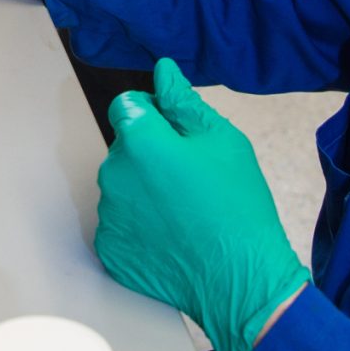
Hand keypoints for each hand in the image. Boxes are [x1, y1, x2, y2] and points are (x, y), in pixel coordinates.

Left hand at [95, 59, 311, 350]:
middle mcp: (113, 174)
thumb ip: (183, 103)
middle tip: (191, 179)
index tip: (177, 135)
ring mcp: (108, 214)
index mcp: (140, 140)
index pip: (126, 106)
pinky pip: (120, 224)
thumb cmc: (238, 205)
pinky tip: (172, 236)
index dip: (152, 114)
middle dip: (150, 154)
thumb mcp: (222, 141)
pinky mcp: (109, 248)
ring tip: (185, 211)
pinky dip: (140, 226)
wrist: (240, 279)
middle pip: (125, 148)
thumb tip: (162, 71)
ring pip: (122, 186)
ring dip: (144, 191)